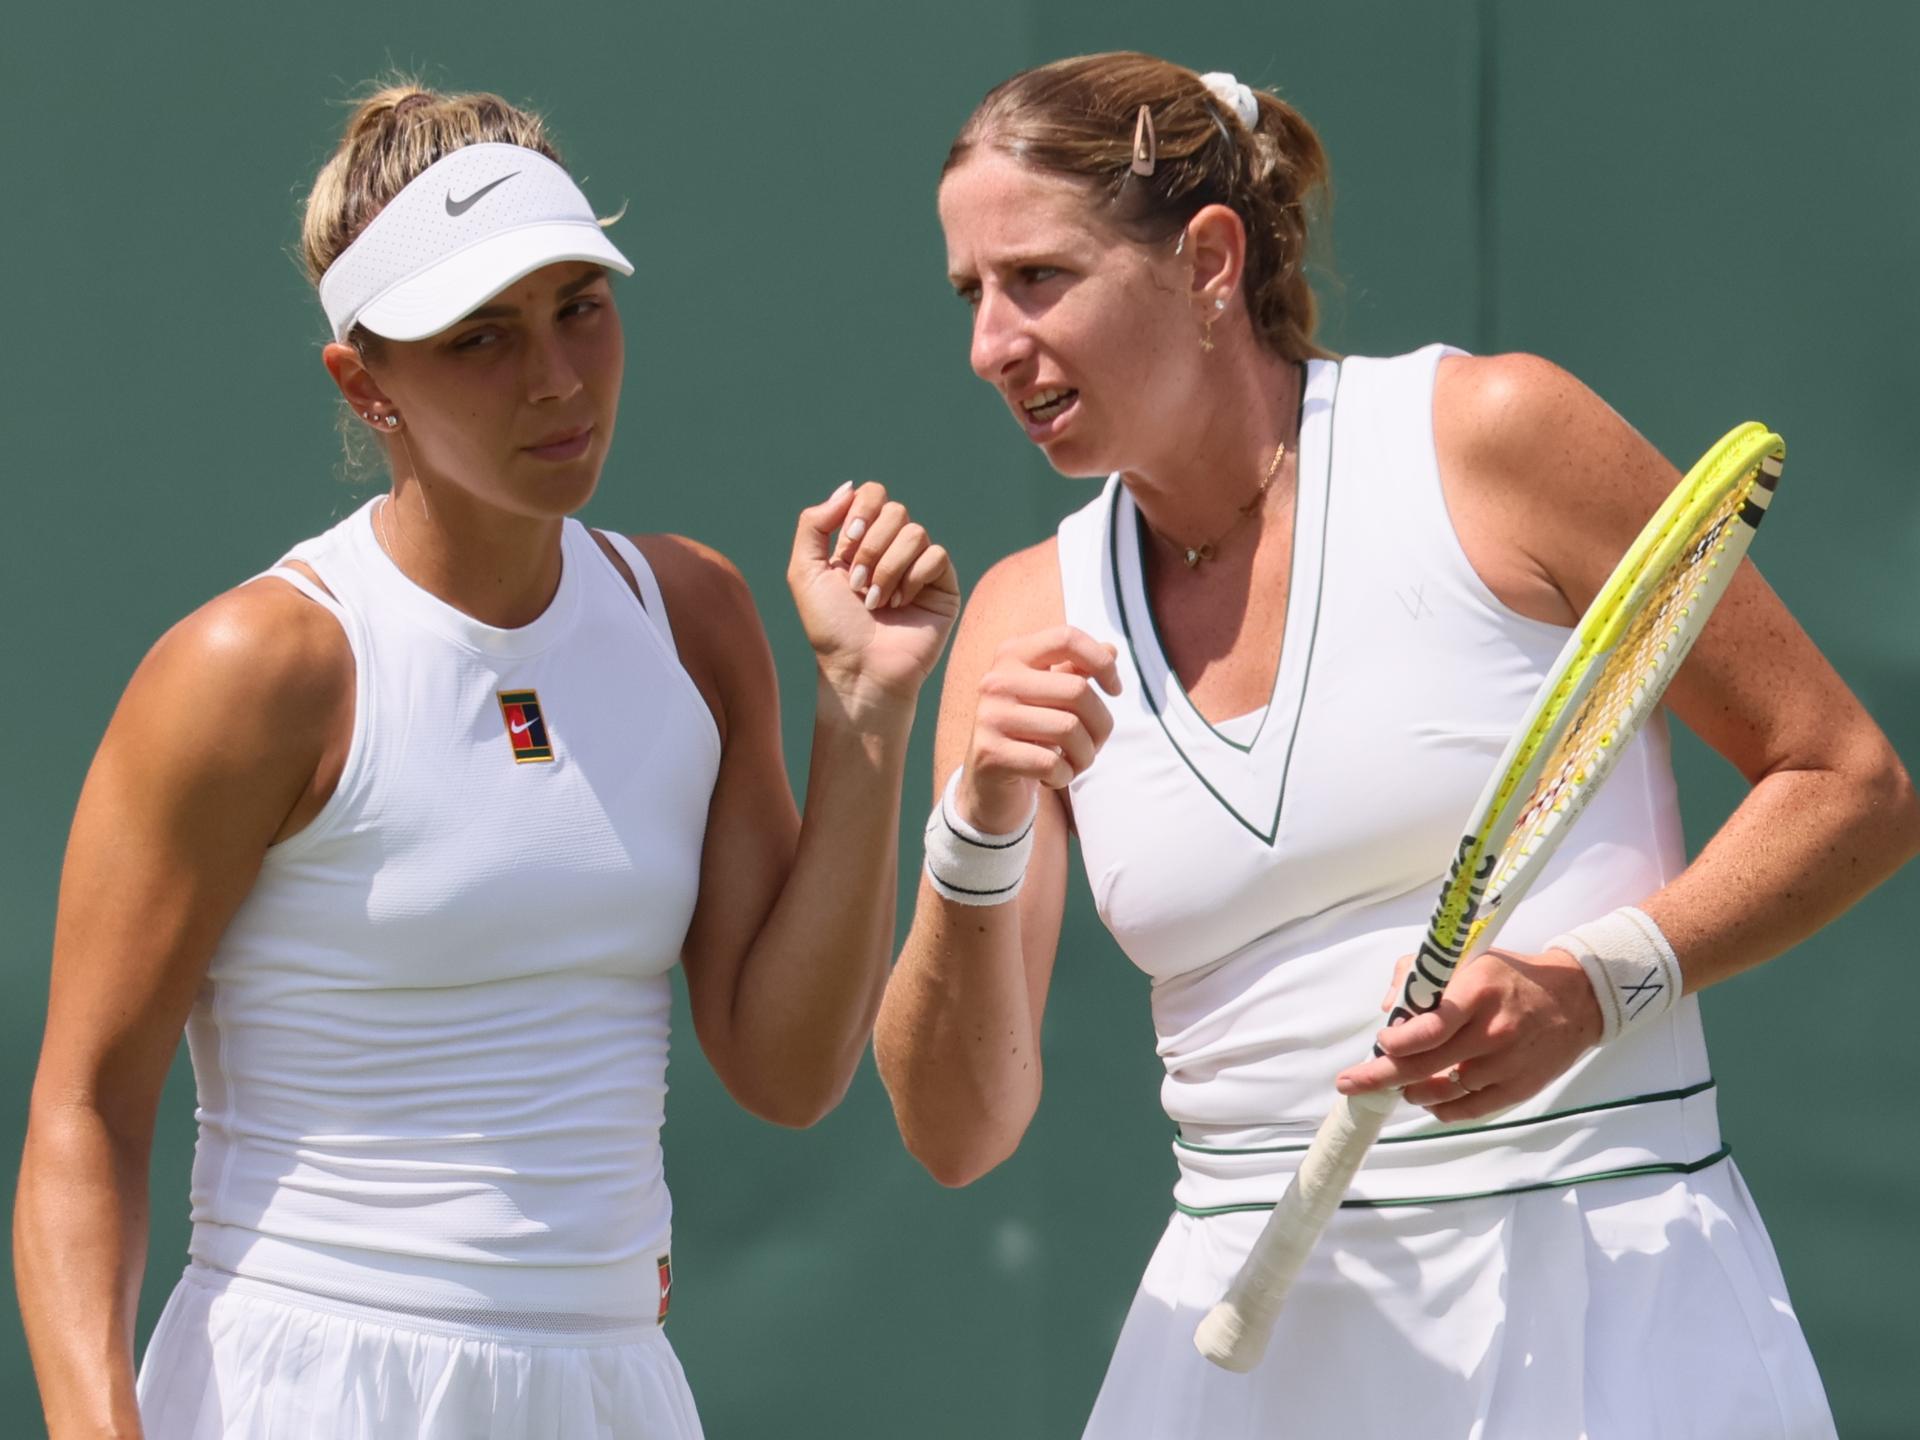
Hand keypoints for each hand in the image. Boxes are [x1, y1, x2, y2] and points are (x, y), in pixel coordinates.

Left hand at [789, 481, 959, 707]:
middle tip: (857, 584)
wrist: (860, 669)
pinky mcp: (943, 585)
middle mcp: (891, 550)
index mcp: (860, 541)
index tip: (846, 542)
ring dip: (888, 569)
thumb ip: (814, 524)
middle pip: (894, 509)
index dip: (861, 511)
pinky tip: (902, 605)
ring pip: (915, 532)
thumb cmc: (830, 629)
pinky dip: (913, 578)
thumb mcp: (805, 572)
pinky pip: (936, 555)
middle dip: (870, 546)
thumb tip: (849, 487)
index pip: (871, 495)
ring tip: (876, 603)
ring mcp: (919, 567)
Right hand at [957, 625, 1121, 833]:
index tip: (1115, 690)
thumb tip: (1112, 649)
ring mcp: (990, 716)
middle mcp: (996, 680)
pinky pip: (1050, 763)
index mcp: (1012, 655)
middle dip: (1100, 725)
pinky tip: (1052, 777)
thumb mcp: (1051, 696)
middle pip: (1077, 690)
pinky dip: (1064, 776)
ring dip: (1085, 755)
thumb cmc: (1029, 733)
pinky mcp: (990, 753)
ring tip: (1075, 763)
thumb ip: (1076, 670)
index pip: (1066, 638)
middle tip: (1095, 744)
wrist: (988, 782)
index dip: (1101, 662)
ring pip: (1069, 729)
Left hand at [1334, 947, 1602, 1120]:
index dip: (1398, 1042)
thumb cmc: (1510, 976)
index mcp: (1477, 993)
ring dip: (1413, 1090)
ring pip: (1445, 1091)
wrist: (1577, 998)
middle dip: (1380, 1076)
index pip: (1431, 1027)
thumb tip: (1389, 1009)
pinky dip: (1443, 1109)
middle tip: (1350, 1083)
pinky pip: (1471, 1109)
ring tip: (1401, 1084)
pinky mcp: (1520, 1087)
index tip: (1381, 1043)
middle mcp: (1493, 1031)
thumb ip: (1421, 975)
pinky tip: (1429, 1101)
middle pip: (1426, 1065)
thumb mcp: (1468, 959)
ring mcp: (1507, 1064)